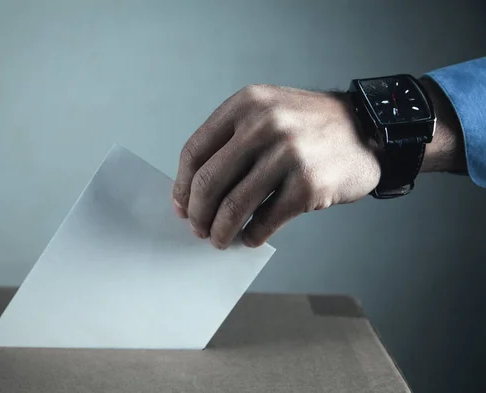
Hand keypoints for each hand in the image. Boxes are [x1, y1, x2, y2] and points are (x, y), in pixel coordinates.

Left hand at [171, 84, 380, 248]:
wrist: (367, 130)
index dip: (181, 186)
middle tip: (198, 229)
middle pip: (208, 182)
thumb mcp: (266, 112)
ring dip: (220, 231)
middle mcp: (264, 125)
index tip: (181, 207)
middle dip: (197, 214)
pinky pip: (265, 221)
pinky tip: (250, 237)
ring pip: (233, 207)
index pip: (194, 152)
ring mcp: (287, 155)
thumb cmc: (308, 127)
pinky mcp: (308, 185)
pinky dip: (252, 235)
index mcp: (245, 105)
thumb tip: (194, 191)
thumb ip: (230, 141)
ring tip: (220, 239)